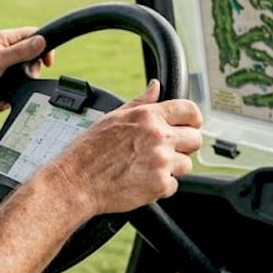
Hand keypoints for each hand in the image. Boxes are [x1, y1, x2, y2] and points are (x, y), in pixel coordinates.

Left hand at [0, 27, 53, 107]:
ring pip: (22, 73)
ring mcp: (1, 64)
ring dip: (20, 85)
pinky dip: (10, 94)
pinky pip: (12, 85)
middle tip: (27, 78)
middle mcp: (5, 49)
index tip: (47, 62)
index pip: (33, 34)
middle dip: (31, 70)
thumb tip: (41, 41)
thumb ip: (20, 51)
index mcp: (5, 39)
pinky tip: (3, 100)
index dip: (44, 46)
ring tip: (11, 92)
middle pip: (31, 56)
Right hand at [49, 79, 202, 216]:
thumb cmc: (89, 151)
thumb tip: (155, 86)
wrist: (76, 181)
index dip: (193, 120)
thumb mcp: (113, 117)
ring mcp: (161, 161)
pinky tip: (141, 181)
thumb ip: (140, 102)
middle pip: (195, 139)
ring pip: (186, 164)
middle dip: (184, 146)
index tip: (189, 127)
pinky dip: (161, 187)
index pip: (189, 110)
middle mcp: (158, 136)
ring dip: (172, 168)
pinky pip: (174, 185)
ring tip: (147, 168)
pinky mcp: (160, 185)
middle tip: (166, 152)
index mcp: (147, 116)